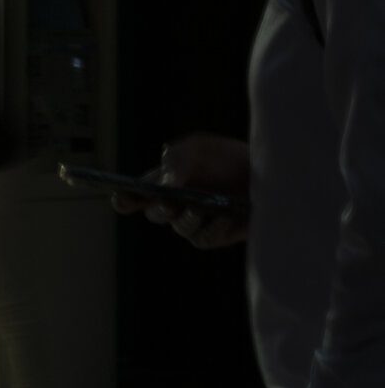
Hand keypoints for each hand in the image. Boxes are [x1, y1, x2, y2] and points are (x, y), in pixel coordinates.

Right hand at [119, 132, 249, 248]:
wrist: (267, 173)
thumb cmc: (229, 157)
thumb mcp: (200, 148)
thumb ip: (178, 158)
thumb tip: (165, 182)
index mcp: (165, 181)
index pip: (137, 193)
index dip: (125, 198)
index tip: (121, 199)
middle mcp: (176, 203)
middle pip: (154, 213)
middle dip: (158, 208)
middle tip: (167, 202)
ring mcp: (195, 222)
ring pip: (179, 227)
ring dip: (186, 218)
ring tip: (199, 208)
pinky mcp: (215, 235)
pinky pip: (204, 238)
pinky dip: (211, 228)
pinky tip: (222, 218)